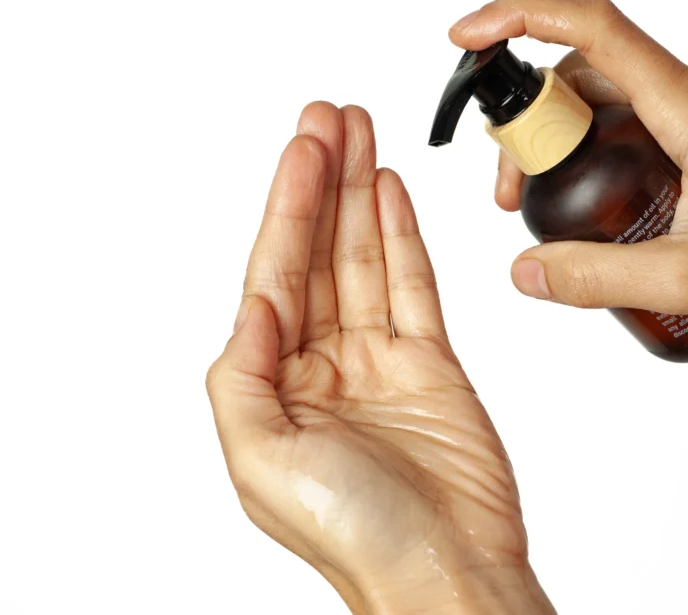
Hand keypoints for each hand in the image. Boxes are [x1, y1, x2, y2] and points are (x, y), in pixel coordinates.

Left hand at [206, 103, 555, 614]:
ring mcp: (380, 360)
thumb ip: (242, 372)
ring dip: (359, 195)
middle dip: (320, 183)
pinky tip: (390, 193)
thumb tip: (255, 304)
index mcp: (273, 386)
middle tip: (328, 117)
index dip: (286, 206)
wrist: (446, 569)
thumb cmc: (355, 534)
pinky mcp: (431, 363)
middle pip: (318, 253)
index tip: (302, 148)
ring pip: (365, 258)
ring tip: (359, 134)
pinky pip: (413, 286)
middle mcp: (322, 365)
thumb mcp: (260, 459)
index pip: (276, 274)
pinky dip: (402, 236)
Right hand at [450, 0, 687, 382]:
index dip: (521, 18)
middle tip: (509, 196)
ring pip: (608, 98)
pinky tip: (594, 209)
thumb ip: (595, 275)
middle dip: (530, 121)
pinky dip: (596, 152)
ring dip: (561, 142)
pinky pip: (636, 122)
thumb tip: (523, 272)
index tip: (465, 38)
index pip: (596, 28)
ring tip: (540, 211)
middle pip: (586, 70)